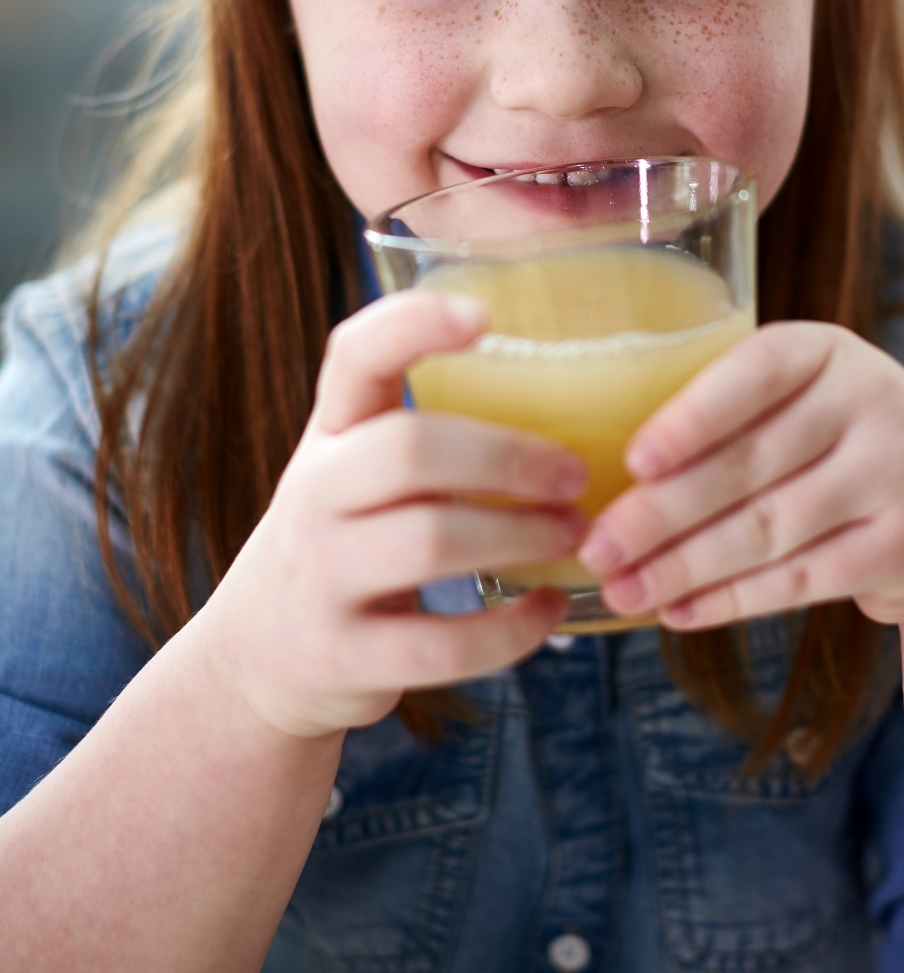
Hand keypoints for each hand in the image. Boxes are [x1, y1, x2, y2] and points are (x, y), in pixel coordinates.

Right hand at [198, 291, 582, 738]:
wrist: (257, 657)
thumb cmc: (345, 539)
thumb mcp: (356, 470)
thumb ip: (424, 430)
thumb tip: (570, 384)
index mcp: (329, 433)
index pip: (354, 355)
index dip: (414, 324)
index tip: (485, 315)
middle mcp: (313, 494)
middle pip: (409, 449)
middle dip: (509, 457)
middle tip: (576, 475)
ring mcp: (321, 578)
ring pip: (430, 542)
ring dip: (520, 537)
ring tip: (573, 536)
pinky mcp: (343, 656)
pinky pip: (441, 645)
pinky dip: (511, 632)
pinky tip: (549, 609)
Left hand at [577, 321, 903, 630]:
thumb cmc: (844, 452)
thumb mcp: (809, 406)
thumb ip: (734, 415)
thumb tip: (606, 474)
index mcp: (830, 351)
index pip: (754, 374)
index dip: (692, 417)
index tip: (632, 460)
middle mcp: (874, 401)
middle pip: (748, 463)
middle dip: (660, 513)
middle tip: (597, 546)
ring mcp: (899, 475)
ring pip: (768, 529)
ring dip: (684, 566)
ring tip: (622, 589)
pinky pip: (799, 579)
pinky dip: (730, 600)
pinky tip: (677, 610)